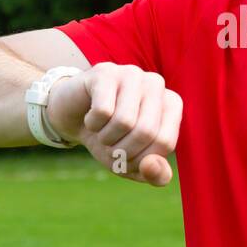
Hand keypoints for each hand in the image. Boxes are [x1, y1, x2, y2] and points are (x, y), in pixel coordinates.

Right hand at [47, 63, 182, 186]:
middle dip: (121, 150)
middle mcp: (156, 84)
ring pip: (124, 121)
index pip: (165, 143)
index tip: (127, 155)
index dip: (140, 160)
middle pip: (146, 132)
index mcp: (172, 104)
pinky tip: (90, 116)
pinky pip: (102, 110)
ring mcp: (131, 74)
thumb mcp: (134, 164)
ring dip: (106, 138)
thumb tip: (152, 166)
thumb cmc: (111, 139)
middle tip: (110, 145)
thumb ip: (156, 174)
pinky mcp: (105, 72)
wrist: (74, 117)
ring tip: (101, 131)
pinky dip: (92, 124)